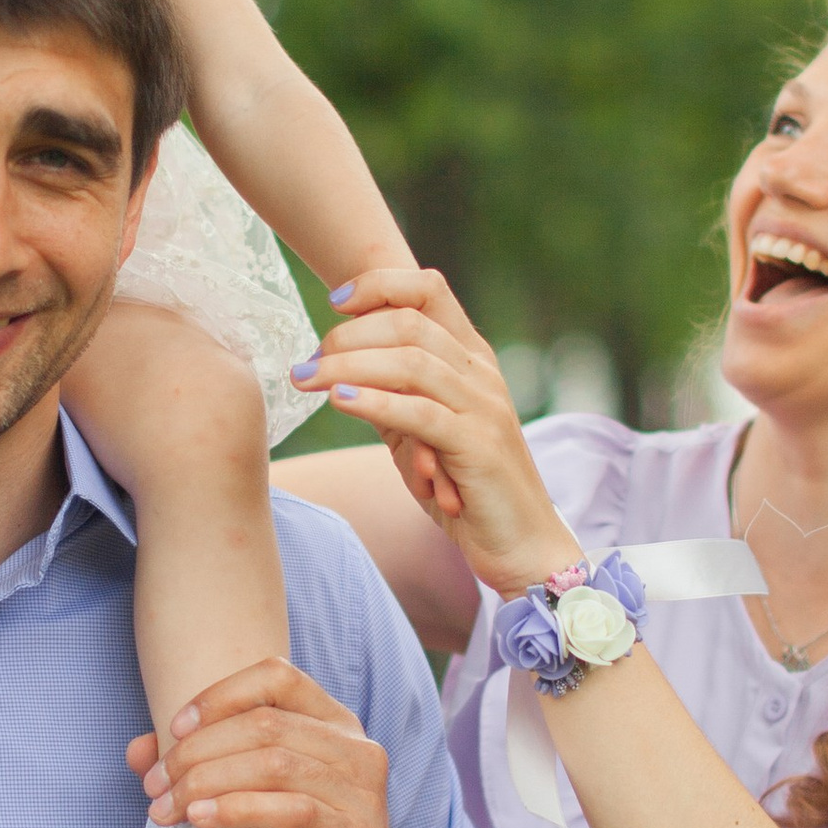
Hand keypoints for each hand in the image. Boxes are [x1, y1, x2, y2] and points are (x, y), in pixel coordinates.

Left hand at [130, 660, 404, 827]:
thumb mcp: (252, 794)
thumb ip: (199, 765)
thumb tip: (139, 750)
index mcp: (334, 723)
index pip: (277, 677)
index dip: (220, 695)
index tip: (175, 729)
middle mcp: (356, 748)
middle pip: (265, 724)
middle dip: (197, 752)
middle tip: (156, 785)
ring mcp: (362, 793)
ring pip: (275, 764)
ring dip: (208, 782)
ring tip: (168, 807)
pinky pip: (294, 811)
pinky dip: (239, 810)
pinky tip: (202, 819)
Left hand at [295, 266, 576, 598]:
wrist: (521, 543)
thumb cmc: (467, 488)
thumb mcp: (421, 432)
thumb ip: (392, 395)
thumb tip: (335, 370)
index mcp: (471, 358)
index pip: (428, 289)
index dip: (379, 284)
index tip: (334, 302)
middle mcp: (480, 372)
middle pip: (409, 322)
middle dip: (348, 335)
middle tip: (308, 363)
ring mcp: (483, 406)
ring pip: (410, 361)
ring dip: (348, 365)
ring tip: (306, 379)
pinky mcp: (477, 445)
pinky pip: (419, 412)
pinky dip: (375, 401)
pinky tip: (340, 402)